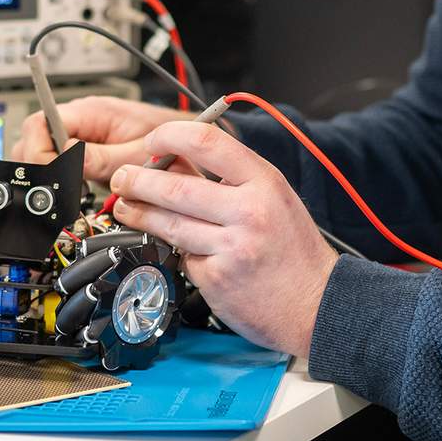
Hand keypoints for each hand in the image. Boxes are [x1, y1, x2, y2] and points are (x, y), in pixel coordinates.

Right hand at [13, 96, 194, 181]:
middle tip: (54, 189)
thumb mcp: (137, 153)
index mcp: (92, 111)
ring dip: (47, 171)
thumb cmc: (170, 137)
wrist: (186, 135)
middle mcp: (81, 118)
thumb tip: (71, 162)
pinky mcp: (86, 147)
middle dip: (38, 165)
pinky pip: (58, 159)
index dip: (39, 152)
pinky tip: (71, 189)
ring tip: (64, 190)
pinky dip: (59, 175)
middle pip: (34, 137)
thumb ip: (103, 159)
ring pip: (42, 150)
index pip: (41, 123)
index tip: (51, 176)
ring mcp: (81, 132)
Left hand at [108, 120, 339, 357]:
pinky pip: (183, 257)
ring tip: (126, 207)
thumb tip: (176, 161)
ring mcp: (231, 248)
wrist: (318, 304)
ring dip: (139, 213)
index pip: (207, 142)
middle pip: (176, 187)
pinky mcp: (216, 279)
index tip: (152, 142)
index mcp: (265, 182)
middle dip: (139, 180)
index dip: (169, 136)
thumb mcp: (273, 198)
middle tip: (123, 178)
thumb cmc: (294, 250)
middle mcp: (249, 212)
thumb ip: (230, 178)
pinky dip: (174, 250)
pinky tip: (170, 245)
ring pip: (169, 223)